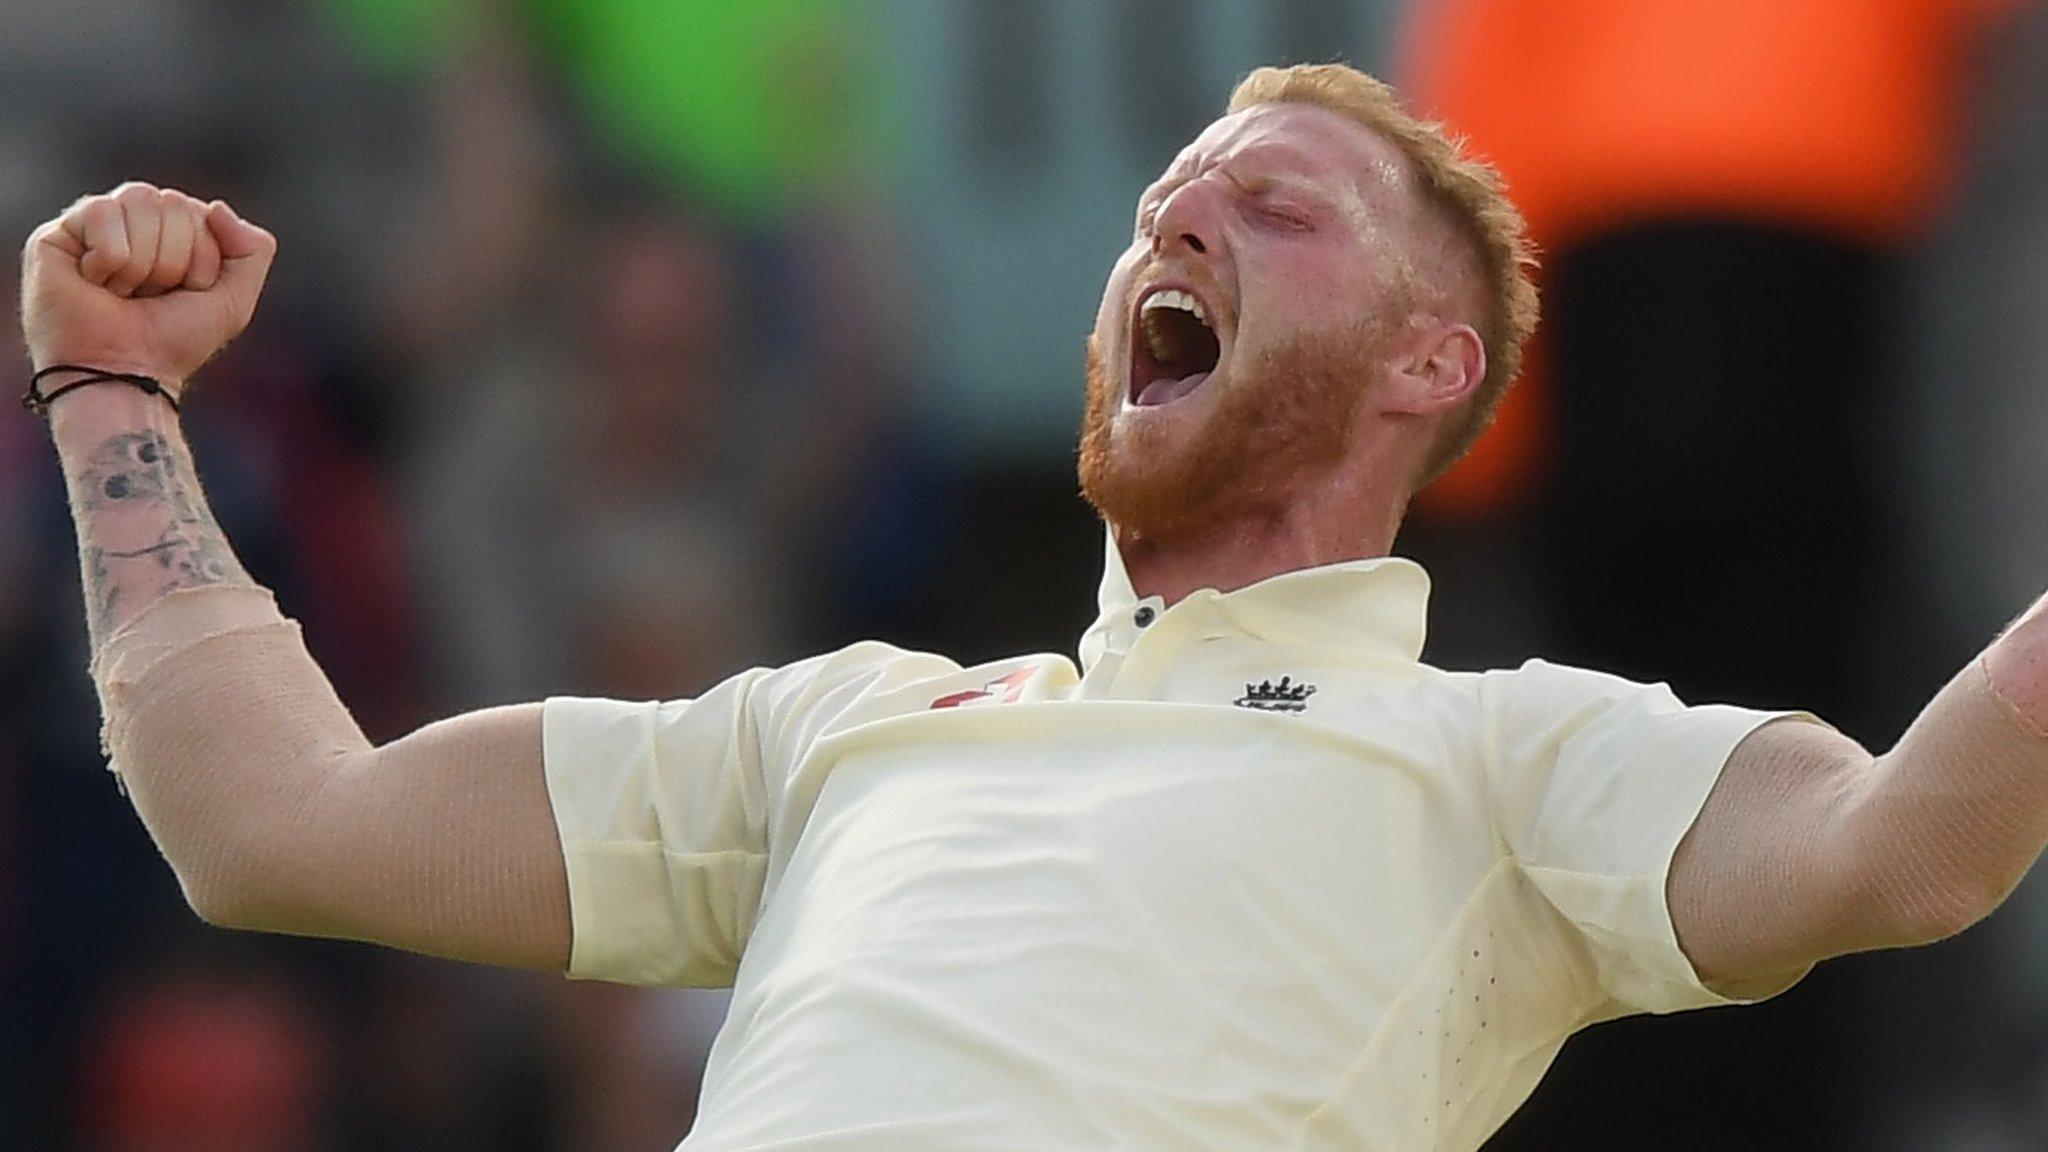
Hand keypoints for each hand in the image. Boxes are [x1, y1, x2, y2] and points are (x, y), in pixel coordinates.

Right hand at [19, 183, 276, 390]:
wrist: (126, 372)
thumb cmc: (173, 341)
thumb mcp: (234, 300)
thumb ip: (253, 249)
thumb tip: (215, 207)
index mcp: (175, 232)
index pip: (203, 213)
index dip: (203, 259)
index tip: (184, 294)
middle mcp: (135, 222)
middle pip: (173, 203)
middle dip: (174, 260)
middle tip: (150, 296)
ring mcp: (96, 226)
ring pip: (139, 200)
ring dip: (143, 262)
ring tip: (122, 291)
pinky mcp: (57, 234)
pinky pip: (103, 211)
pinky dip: (111, 257)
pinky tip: (95, 282)